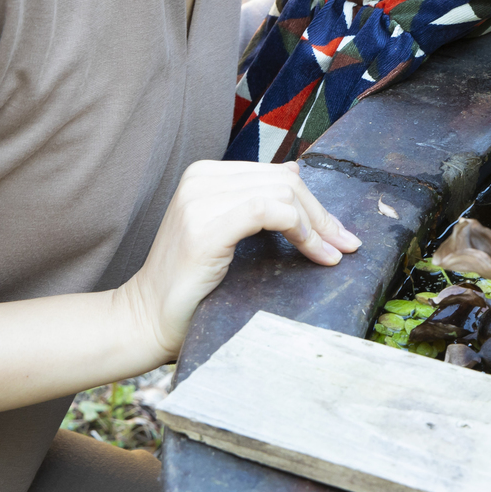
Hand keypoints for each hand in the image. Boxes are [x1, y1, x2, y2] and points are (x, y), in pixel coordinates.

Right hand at [120, 160, 360, 360]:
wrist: (145, 320)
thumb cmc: (190, 285)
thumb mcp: (226, 232)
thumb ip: (254, 201)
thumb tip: (295, 171)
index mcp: (205, 175)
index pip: (276, 174)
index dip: (314, 202)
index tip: (337, 233)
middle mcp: (201, 180)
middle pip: (284, 181)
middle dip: (321, 214)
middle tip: (345, 244)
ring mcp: (200, 200)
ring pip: (283, 193)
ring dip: (317, 225)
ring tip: (332, 253)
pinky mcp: (206, 227)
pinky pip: (269, 211)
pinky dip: (301, 231)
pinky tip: (315, 254)